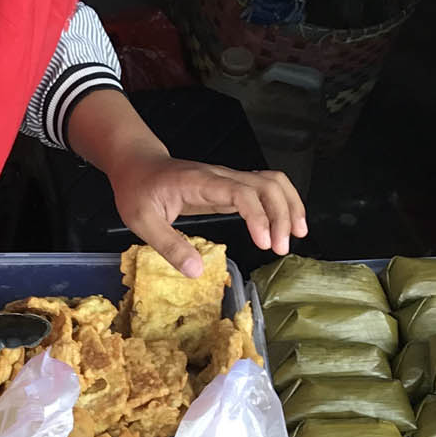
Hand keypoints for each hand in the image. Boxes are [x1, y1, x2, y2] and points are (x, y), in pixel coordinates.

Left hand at [107, 153, 306, 273]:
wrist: (137, 164)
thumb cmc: (137, 190)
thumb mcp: (141, 221)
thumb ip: (169, 245)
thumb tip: (197, 272)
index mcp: (200, 183)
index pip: (240, 192)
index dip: (258, 216)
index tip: (264, 243)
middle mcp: (220, 176)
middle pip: (266, 185)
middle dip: (281, 215)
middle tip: (281, 248)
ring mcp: (228, 179)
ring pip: (272, 182)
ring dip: (289, 206)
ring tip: (297, 235)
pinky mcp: (231, 186)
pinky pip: (265, 188)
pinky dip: (281, 203)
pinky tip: (286, 225)